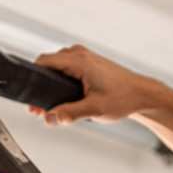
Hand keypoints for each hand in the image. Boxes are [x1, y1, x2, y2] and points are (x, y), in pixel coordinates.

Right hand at [31, 44, 161, 125]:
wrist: (142, 95)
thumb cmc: (123, 99)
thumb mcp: (94, 109)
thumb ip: (69, 114)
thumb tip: (49, 118)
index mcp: (79, 61)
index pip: (43, 62)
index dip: (33, 79)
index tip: (31, 97)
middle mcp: (80, 54)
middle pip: (48, 65)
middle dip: (41, 85)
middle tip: (39, 108)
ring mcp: (84, 56)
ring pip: (57, 67)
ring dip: (51, 84)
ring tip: (53, 106)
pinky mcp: (89, 63)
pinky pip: (66, 68)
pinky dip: (62, 81)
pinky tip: (66, 98)